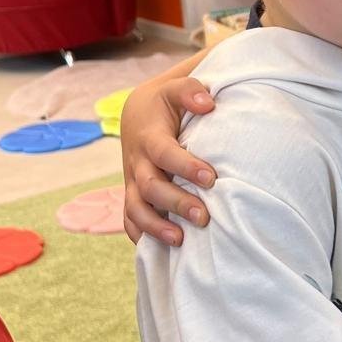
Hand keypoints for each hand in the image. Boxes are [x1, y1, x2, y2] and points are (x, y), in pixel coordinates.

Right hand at [122, 76, 217, 243]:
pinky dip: (141, 237)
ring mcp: (133, 182)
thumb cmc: (165, 104)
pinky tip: (163, 252)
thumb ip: (190, 91)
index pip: (164, 154)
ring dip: (156, 227)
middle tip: (204, 217)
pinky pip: (130, 221)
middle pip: (151, 188)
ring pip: (136, 210)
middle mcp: (137, 163)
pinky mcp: (133, 195)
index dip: (185, 166)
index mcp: (149, 137)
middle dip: (176, 203)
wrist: (138, 115)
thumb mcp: (175, 90)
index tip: (211, 178)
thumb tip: (207, 102)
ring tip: (181, 241)